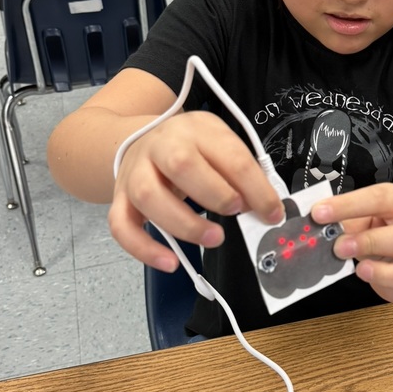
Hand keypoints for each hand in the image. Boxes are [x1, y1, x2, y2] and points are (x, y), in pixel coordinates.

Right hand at [108, 111, 283, 269]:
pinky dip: (144, 248)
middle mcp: (161, 146)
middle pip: (181, 165)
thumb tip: (265, 208)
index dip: (255, 187)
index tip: (272, 212)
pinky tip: (171, 262)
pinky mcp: (120, 198)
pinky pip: (122, 225)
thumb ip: (241, 173)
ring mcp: (136, 172)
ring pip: (148, 195)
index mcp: (197, 129)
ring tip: (213, 238)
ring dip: (184, 223)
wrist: (143, 138)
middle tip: (237, 212)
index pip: (230, 156)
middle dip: (215, 194)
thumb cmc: (191, 147)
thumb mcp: (220, 145)